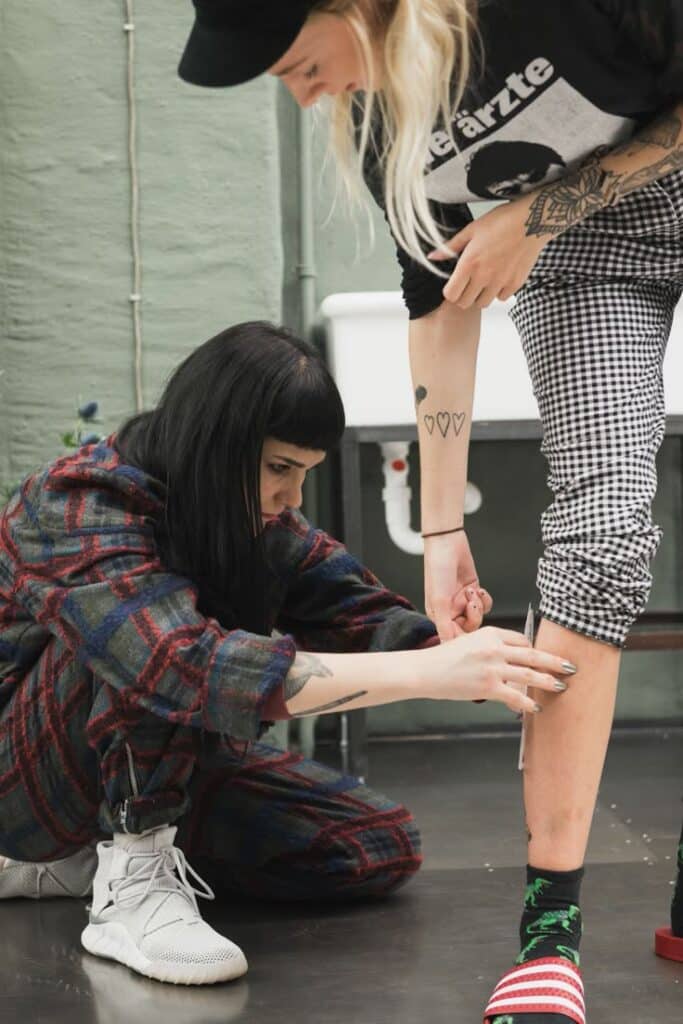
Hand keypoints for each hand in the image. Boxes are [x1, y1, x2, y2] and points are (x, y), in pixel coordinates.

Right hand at [422, 626, 573, 712]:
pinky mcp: (488, 687)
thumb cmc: (443, 659)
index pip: (521, 640)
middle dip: (554, 662)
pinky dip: (528, 703)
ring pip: (529, 675)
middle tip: (571, 667)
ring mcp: (492, 668)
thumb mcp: (468, 642)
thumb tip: (511, 662)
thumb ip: (491, 648)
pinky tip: (536, 708)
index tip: (544, 657)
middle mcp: (494, 648)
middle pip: (532, 654)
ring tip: (562, 686)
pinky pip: (515, 696)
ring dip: (549, 681)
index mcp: (490, 633)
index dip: (535, 650)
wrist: (424, 671)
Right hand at [424, 529, 491, 640]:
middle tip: (471, 604)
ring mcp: (462, 601)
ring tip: (472, 592)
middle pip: (469, 628)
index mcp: (438, 615)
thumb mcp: (440, 601)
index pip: (454, 636)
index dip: (464, 636)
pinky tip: (477, 588)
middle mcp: (450, 610)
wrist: (448, 544)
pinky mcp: (473, 591)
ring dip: (479, 605)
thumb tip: (447, 646)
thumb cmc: (438, 569)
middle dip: (473, 616)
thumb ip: (445, 625)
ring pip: (478, 616)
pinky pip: (485, 604)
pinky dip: (484, 598)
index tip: (472, 634)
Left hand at [429, 195, 551, 309]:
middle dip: (463, 296)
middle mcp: (484, 276)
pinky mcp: (515, 284)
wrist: (533, 220)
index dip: (450, 291)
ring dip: (480, 296)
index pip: (451, 295)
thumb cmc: (501, 221)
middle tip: (467, 284)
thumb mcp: (471, 230)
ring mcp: (500, 282)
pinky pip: (501, 298)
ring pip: (483, 304)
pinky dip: (498, 292)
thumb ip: (450, 247)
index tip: (454, 284)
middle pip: (465, 303)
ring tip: (483, 281)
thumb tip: (432, 257)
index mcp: (469, 264)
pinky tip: (499, 278)